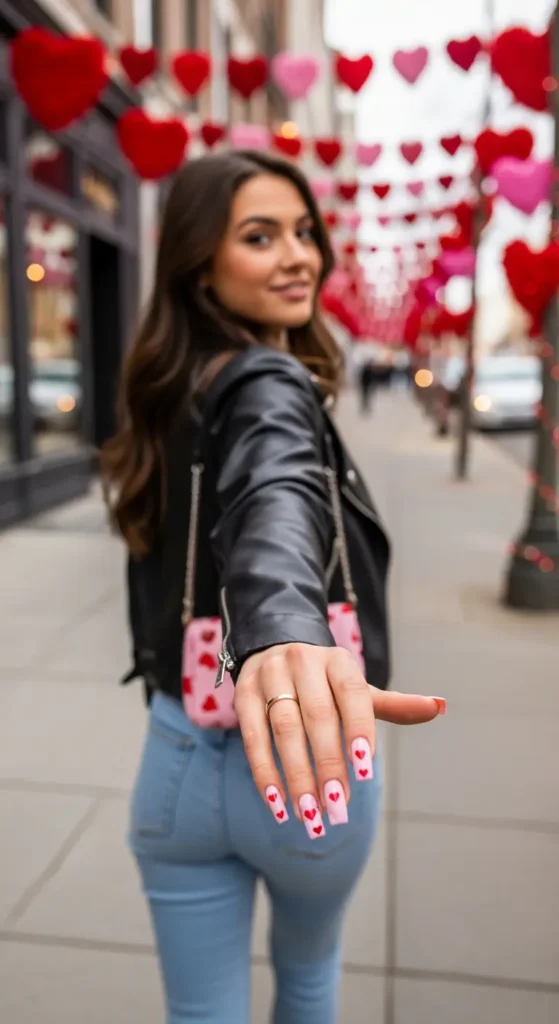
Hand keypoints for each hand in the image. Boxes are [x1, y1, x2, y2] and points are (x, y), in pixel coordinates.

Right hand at [234, 643, 444, 835]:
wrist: (274, 646)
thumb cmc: (325, 681)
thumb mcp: (357, 689)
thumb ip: (393, 705)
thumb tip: (439, 707)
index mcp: (338, 661)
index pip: (352, 694)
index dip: (359, 729)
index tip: (365, 769)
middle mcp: (303, 663)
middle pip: (316, 716)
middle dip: (328, 764)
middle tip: (338, 808)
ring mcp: (270, 676)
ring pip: (283, 729)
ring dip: (297, 775)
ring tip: (309, 815)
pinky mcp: (243, 693)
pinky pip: (252, 736)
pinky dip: (264, 772)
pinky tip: (277, 803)